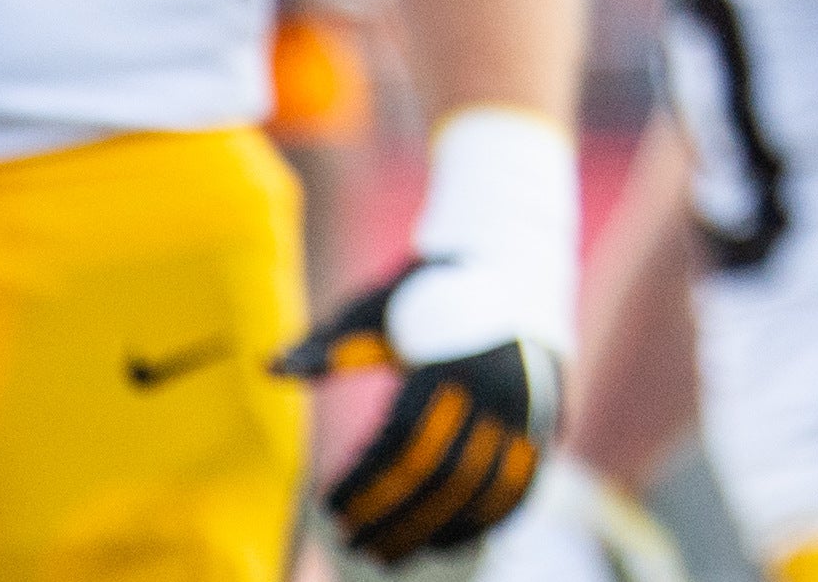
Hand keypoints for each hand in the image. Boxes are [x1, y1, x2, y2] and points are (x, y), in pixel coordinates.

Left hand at [278, 261, 557, 564]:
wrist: (517, 264)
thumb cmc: (428, 291)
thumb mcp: (377, 308)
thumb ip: (328, 343)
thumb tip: (268, 368)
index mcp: (452, 359)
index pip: (403, 443)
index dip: (363, 484)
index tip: (327, 509)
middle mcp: (498, 387)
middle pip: (444, 476)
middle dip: (395, 519)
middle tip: (353, 545)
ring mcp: (530, 407)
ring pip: (485, 489)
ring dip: (436, 531)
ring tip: (391, 555)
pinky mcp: (548, 421)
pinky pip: (521, 485)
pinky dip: (485, 521)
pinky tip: (446, 542)